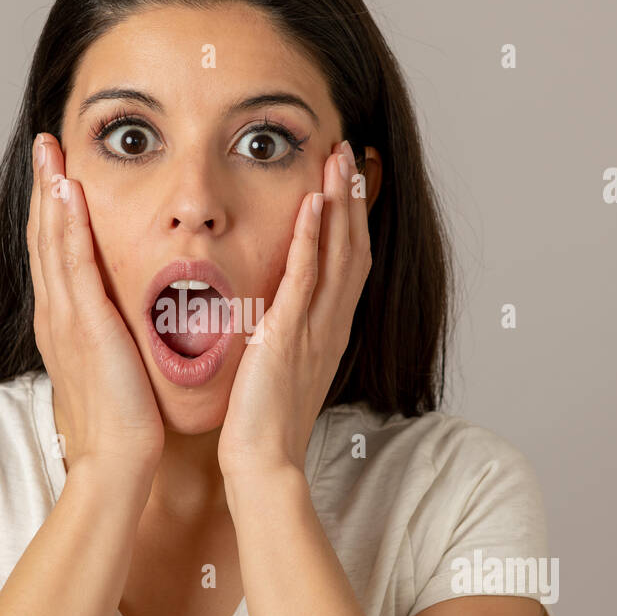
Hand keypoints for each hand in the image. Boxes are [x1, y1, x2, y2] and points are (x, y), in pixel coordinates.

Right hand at [27, 133, 164, 475]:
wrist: (119, 459)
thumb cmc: (125, 421)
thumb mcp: (117, 367)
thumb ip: (117, 338)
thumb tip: (129, 320)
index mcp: (65, 325)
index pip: (55, 255)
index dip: (53, 213)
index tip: (57, 175)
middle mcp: (58, 316)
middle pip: (45, 238)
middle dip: (44, 189)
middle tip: (44, 145)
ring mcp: (67, 318)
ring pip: (53, 241)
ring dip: (50, 192)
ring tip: (49, 150)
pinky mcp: (85, 324)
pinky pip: (74, 263)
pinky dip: (68, 224)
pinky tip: (69, 191)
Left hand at [218, 140, 371, 481]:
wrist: (262, 462)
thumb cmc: (264, 423)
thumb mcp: (280, 369)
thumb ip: (284, 336)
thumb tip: (274, 314)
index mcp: (328, 331)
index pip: (349, 263)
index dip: (354, 219)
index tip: (352, 181)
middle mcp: (330, 325)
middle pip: (353, 247)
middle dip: (353, 197)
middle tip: (351, 153)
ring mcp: (314, 329)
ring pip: (338, 254)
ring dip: (339, 203)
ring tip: (338, 160)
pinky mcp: (288, 336)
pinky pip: (304, 278)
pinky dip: (311, 239)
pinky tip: (312, 204)